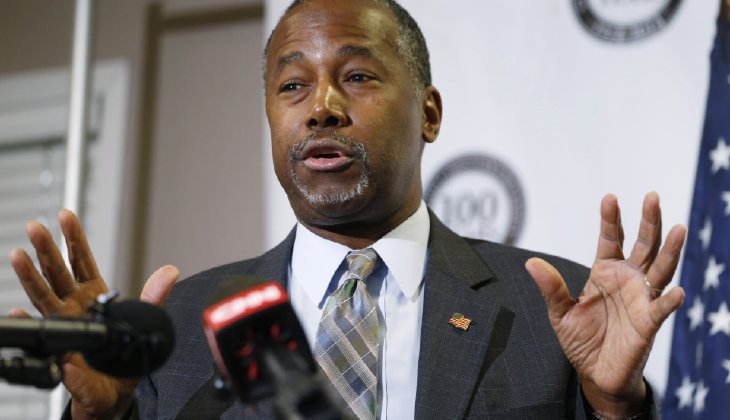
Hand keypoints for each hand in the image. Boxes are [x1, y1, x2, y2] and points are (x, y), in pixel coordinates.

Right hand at [9, 209, 178, 418]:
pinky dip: (27, 322)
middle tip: (36, 227)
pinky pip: (42, 336)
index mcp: (94, 294)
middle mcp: (74, 306)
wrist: (113, 391)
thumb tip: (170, 271)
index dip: (74, 238)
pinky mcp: (60, 349)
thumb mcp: (144, 320)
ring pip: (43, 296)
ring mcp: (64, 325)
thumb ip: (155, 296)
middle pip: (57, 272)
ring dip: (30, 275)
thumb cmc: (124, 355)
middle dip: (46, 248)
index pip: (82, 260)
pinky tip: (18, 311)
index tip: (65, 216)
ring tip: (19, 255)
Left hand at [526, 193, 685, 417]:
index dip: (610, 219)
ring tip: (677, 228)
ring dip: (670, 249)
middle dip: (648, 221)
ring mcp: (641, 299)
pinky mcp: (649, 323)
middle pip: (643, 244)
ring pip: (661, 268)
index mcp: (605, 272)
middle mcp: (628, 280)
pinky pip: (662, 309)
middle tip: (652, 197)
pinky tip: (677, 292)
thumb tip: (531, 262)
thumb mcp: (559, 313)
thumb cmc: (580, 339)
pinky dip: (670, 301)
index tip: (609, 198)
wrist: (595, 373)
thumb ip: (550, 288)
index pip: (611, 239)